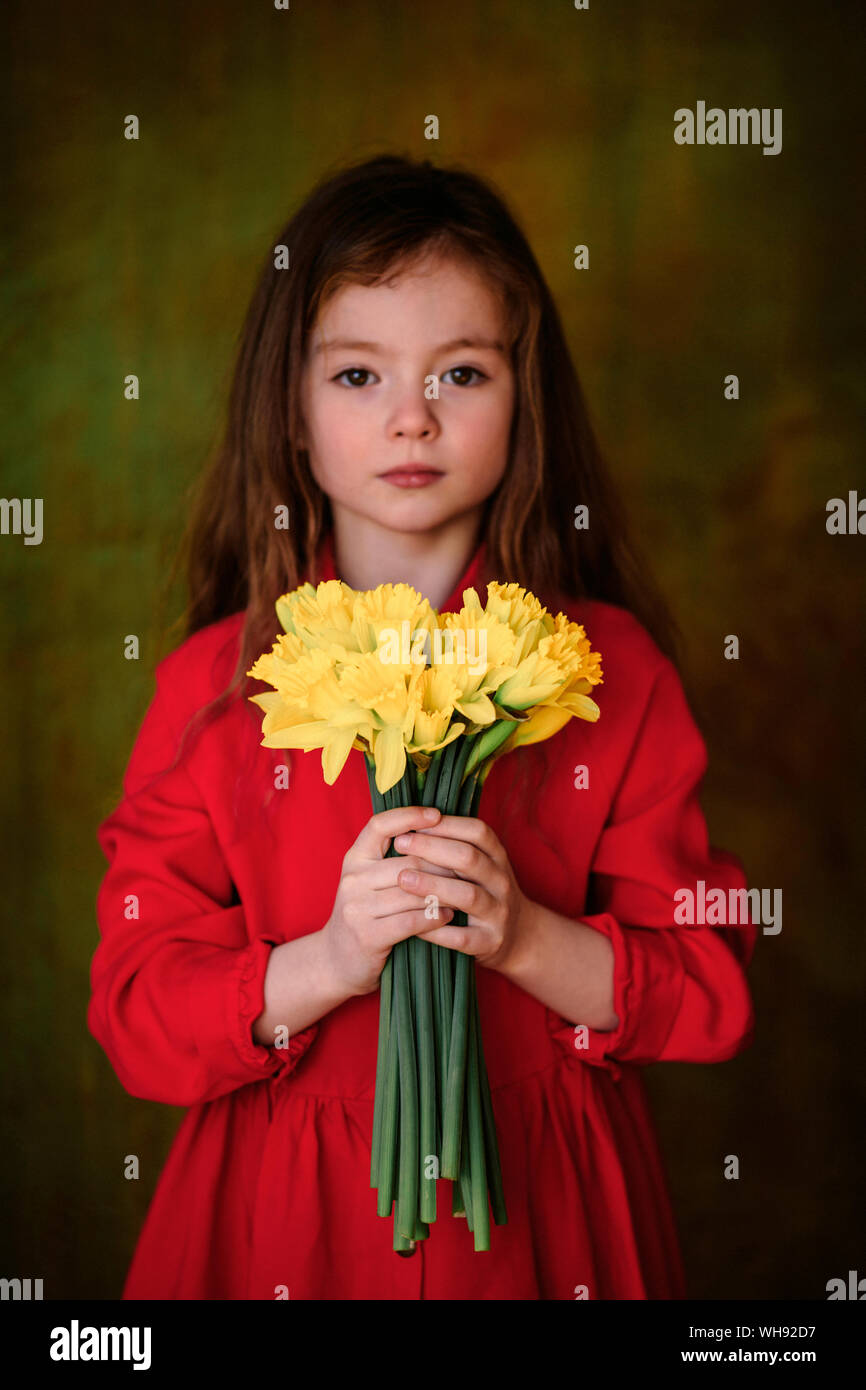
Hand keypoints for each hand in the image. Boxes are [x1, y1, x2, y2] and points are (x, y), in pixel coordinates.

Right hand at [320, 805, 460, 997]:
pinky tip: (449, 915)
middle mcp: (353, 879)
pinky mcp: (368, 936)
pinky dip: (435, 917)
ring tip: (466, 889)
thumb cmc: (365, 915)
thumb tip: (439, 832)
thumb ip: (393, 858)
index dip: (409, 816)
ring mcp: (357, 908)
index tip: (436, 814)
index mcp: (355, 859)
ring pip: (414, 891)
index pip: (380, 825)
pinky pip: (411, 920)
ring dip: (444, 891)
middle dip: (443, 862)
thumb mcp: (369, 880)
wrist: (336, 961)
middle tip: (470, 864)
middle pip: (408, 860)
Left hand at [391, 814, 533, 971]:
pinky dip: (436, 929)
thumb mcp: (481, 864)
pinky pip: (461, 937)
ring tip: (403, 878)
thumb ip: (454, 845)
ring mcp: (498, 913)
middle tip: (400, 843)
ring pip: (468, 896)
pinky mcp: (489, 942)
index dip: (446, 825)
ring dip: (433, 885)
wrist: (519, 935)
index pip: (477, 832)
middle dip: (432, 848)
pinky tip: (411, 921)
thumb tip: (411, 821)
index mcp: (498, 857)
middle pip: (469, 859)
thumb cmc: (485, 891)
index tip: (413, 823)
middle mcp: (501, 882)